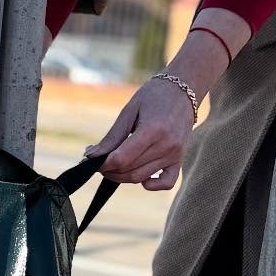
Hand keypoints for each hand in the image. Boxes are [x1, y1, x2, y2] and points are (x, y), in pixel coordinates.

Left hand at [90, 76, 195, 190]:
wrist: (183, 89)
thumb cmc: (153, 96)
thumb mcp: (129, 111)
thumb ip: (112, 137)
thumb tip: (91, 156)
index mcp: (153, 130)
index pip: (122, 159)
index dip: (103, 164)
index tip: (92, 161)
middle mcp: (166, 145)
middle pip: (129, 171)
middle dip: (109, 170)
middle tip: (100, 161)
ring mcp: (175, 154)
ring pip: (141, 178)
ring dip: (122, 176)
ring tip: (113, 165)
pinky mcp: (180, 159)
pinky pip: (167, 183)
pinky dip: (151, 185)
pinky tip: (141, 178)